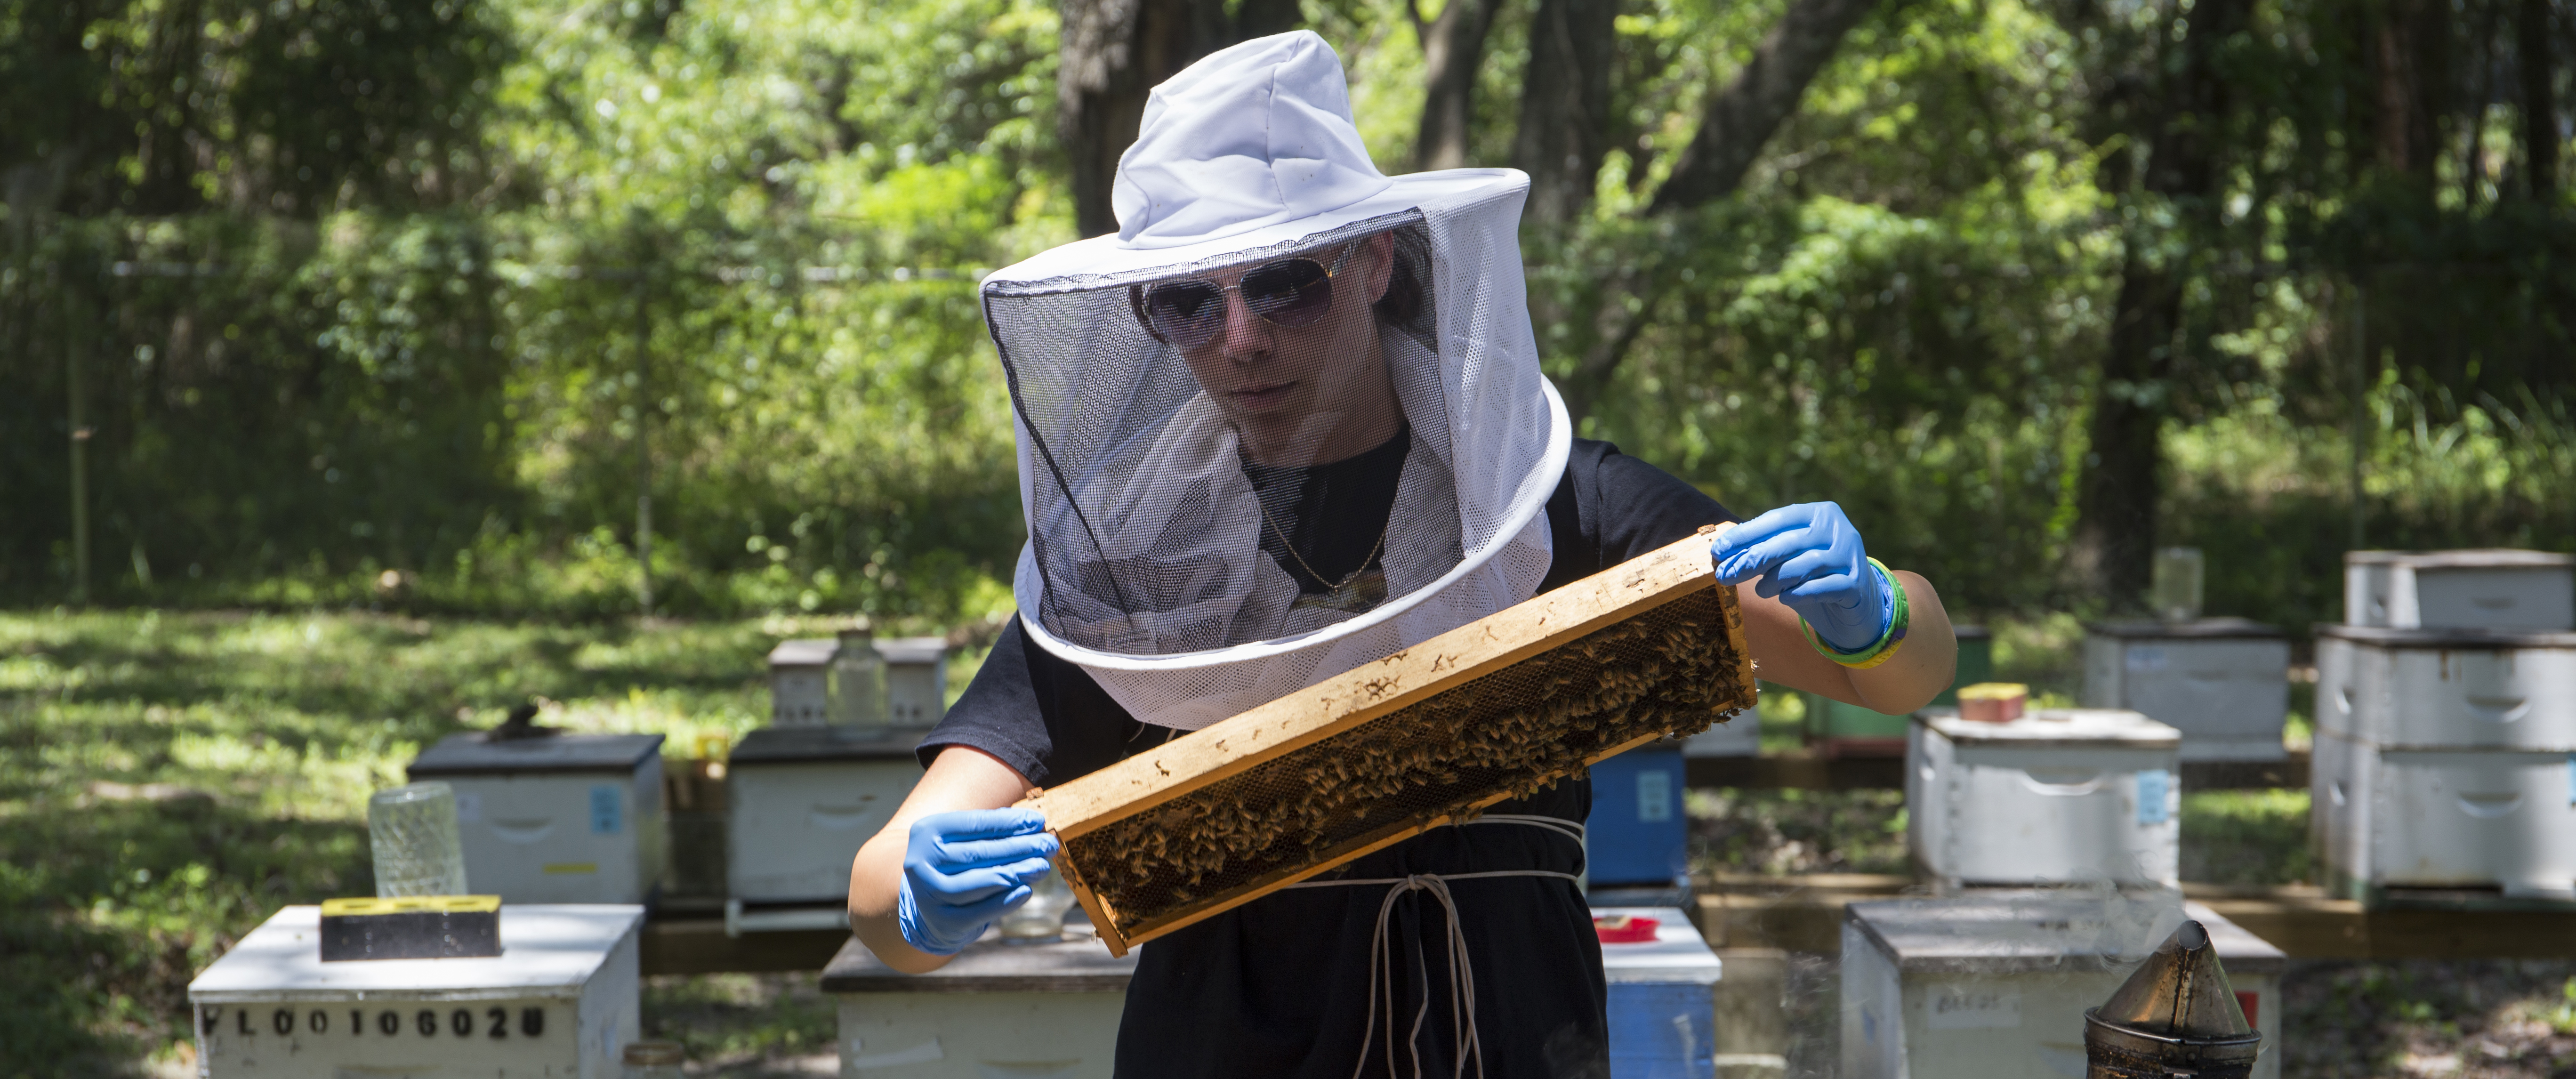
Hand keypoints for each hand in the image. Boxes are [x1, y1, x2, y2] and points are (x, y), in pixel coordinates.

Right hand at [896, 809, 1059, 955]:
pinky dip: (1006, 901)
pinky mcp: (943, 922)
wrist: (929, 907)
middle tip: (1048, 844)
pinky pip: (980, 911)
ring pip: (980, 882)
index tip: (1038, 821)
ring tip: (1042, 866)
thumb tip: (1034, 824)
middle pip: (978, 853)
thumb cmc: (956, 864)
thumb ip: (994, 831)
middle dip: (1019, 847)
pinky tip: (1027, 891)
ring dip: (1016, 873)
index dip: (1009, 823)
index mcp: (926, 832)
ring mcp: (929, 894)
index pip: (974, 823)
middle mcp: (920, 862)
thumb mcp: (965, 841)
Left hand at [1711, 502, 1890, 652]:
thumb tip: (1722, 553)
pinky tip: (1785, 599)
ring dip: (1774, 580)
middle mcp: (1838, 529)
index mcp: (1820, 513)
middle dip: (1751, 559)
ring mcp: (1850, 556)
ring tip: (1761, 591)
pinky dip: (1798, 594)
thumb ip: (1765, 549)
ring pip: (1802, 565)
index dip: (1745, 535)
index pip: (1777, 519)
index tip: (1717, 550)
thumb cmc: (1815, 576)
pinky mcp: (1856, 584)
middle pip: (1787, 542)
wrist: (1858, 605)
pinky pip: (1820, 588)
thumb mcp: (1790, 557)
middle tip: (1725, 575)